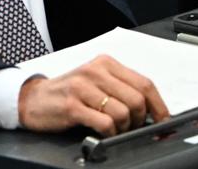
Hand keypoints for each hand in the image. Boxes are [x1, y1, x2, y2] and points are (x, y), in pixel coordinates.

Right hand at [17, 55, 168, 136]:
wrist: (34, 98)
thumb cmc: (68, 93)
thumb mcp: (96, 82)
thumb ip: (120, 89)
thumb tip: (151, 109)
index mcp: (105, 63)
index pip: (144, 83)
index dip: (158, 105)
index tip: (163, 120)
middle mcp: (95, 71)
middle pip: (136, 99)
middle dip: (139, 120)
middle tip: (131, 127)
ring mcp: (83, 87)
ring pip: (122, 112)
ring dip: (123, 128)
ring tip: (114, 129)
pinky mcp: (72, 105)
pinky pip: (104, 123)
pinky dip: (109, 133)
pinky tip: (101, 132)